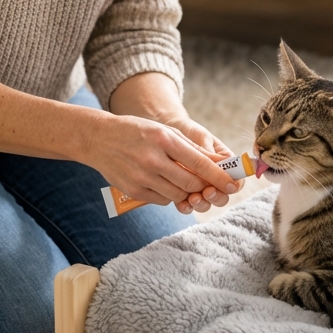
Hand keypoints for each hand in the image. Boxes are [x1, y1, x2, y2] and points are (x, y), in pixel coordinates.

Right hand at [107, 73, 241, 214]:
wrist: (98, 139)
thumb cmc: (136, 132)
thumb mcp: (163, 131)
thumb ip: (189, 149)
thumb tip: (217, 165)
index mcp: (164, 140)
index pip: (199, 163)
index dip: (219, 176)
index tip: (233, 184)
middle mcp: (153, 159)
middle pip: (191, 184)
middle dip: (204, 186)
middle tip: (210, 184)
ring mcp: (142, 177)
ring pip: (178, 195)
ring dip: (187, 192)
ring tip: (184, 181)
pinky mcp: (134, 190)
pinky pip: (163, 200)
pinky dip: (170, 195)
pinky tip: (164, 182)